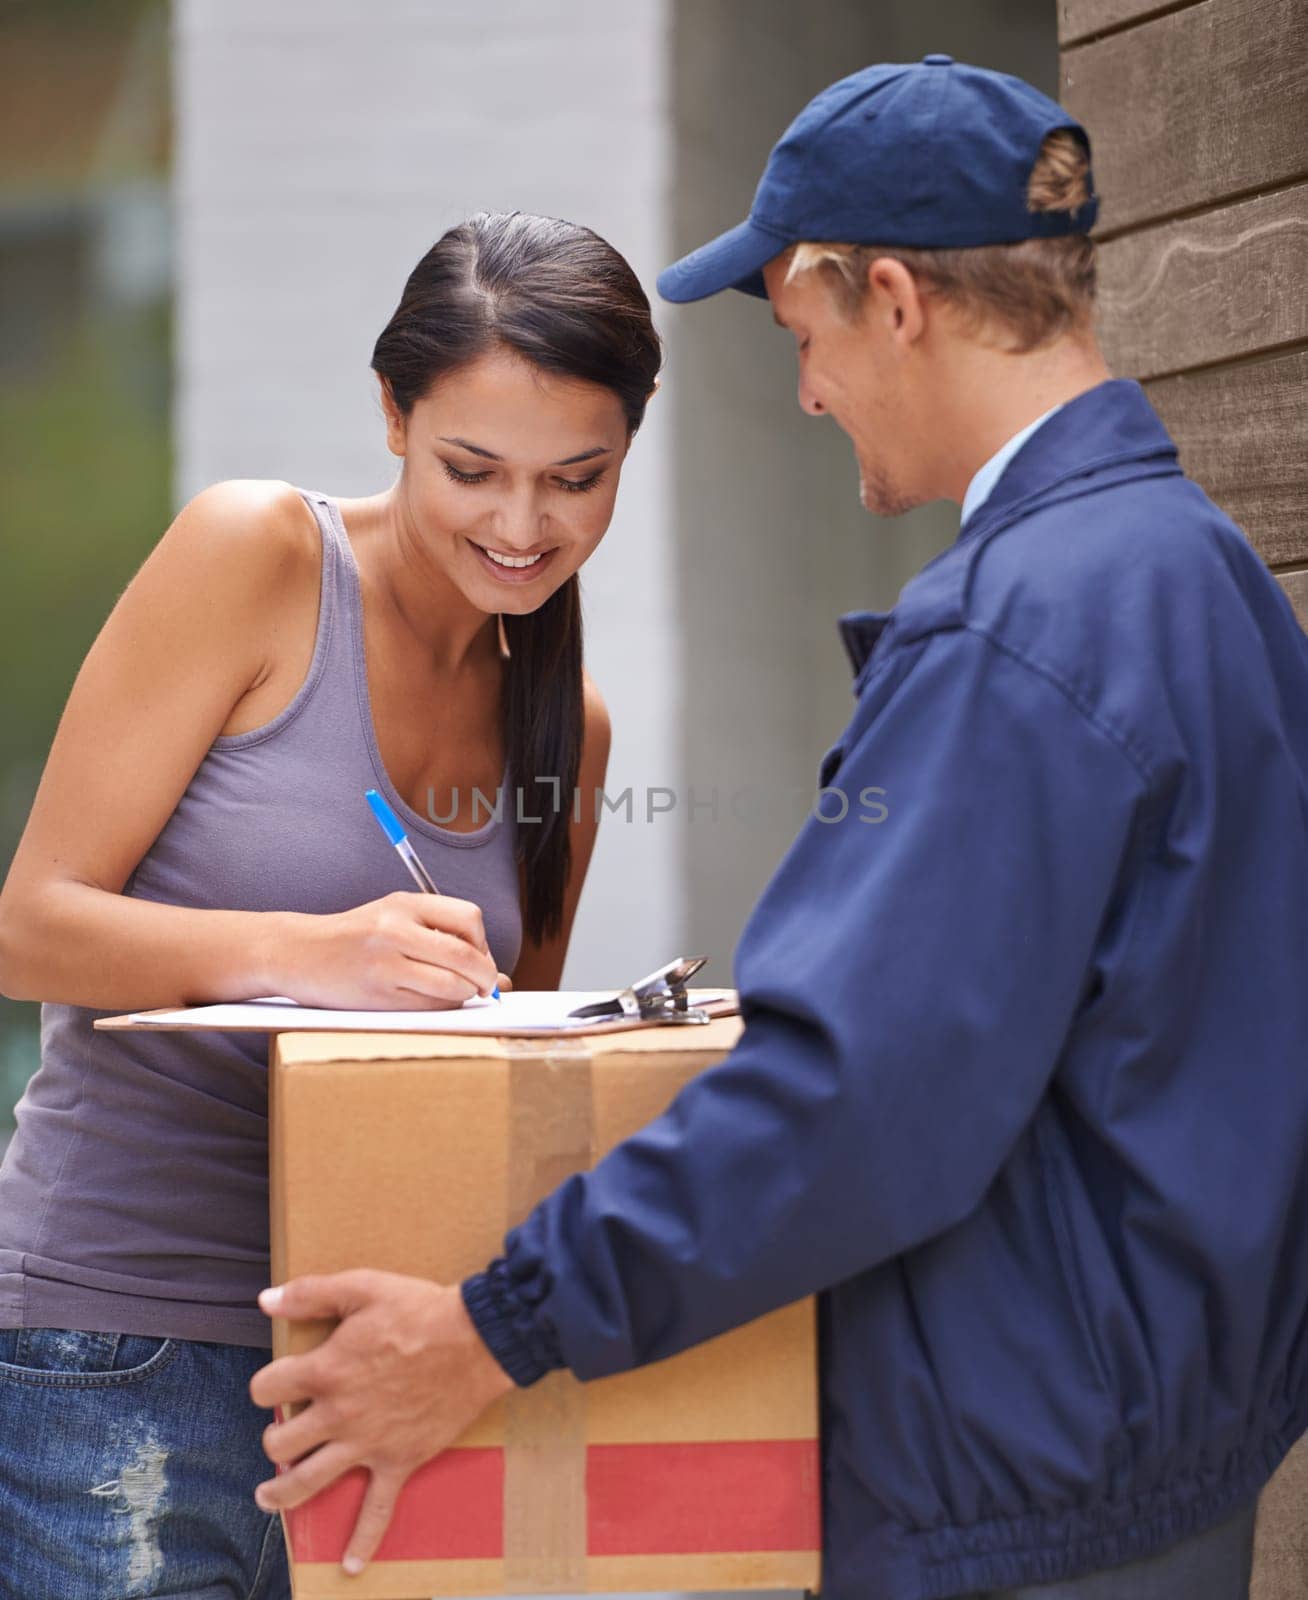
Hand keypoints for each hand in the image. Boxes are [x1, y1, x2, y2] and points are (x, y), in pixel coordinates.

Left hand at [250, 1269, 515, 1574]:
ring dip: (282, 1493)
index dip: (266, 1383)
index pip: (268, 1388)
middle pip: (280, 1442)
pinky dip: (363, 1541)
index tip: (276, 1381)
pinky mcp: (398, 1462)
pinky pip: (378, 1511)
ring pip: (308, 1481)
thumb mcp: (363, 1287)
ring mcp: (367, 1443)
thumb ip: (311, 1293)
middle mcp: (339, 1414)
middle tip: (283, 1432)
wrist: (476, 1341)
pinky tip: (350, 1564)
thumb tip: (265, 1300)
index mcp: (327, 1369)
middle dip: (274, 1437)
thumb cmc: (420, 1310)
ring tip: (268, 1496)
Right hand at [270, 891, 500, 1008]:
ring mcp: (385, 965)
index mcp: (404, 903)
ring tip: (457, 994)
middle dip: (485, 976)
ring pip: (451, 987)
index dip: (484, 943)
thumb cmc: (356, 937)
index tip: (480, 956)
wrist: (298, 952)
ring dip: (465, 995)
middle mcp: (395, 930)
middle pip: (465, 956)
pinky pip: (429, 1007)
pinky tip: (432, 1001)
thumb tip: (502, 980)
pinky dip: (442, 1008)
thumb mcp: (397, 919)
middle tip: (485, 986)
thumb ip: (445, 937)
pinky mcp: (377, 996)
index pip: (469, 918)